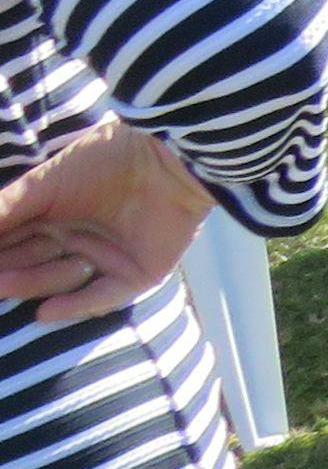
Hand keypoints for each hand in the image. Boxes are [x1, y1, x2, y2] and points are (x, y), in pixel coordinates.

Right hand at [0, 123, 216, 323]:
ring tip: (4, 282)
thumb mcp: (45, 183)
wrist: (170, 157)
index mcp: (52, 213)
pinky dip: (75, 305)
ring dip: (33, 282)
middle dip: (5, 272)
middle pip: (30, 262)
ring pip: (60, 278)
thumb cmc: (105, 159)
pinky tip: (44, 312)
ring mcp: (106, 256)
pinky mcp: (137, 273)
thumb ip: (5, 209)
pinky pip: (103, 296)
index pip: (11, 240)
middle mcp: (75, 236)